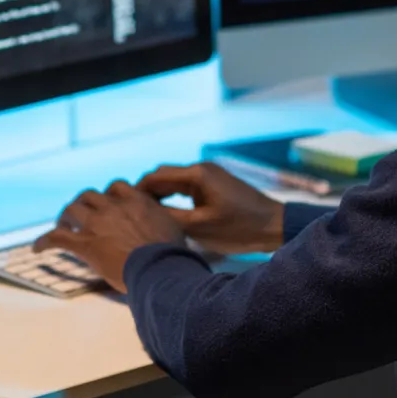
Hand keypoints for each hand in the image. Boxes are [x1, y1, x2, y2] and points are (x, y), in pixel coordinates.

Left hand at [33, 181, 185, 293]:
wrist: (161, 269)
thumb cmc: (172, 255)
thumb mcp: (174, 230)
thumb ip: (164, 223)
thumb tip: (169, 231)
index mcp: (137, 201)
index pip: (117, 187)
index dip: (108, 195)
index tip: (106, 204)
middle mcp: (115, 207)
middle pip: (90, 195)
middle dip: (82, 204)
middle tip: (79, 216)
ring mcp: (98, 223)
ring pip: (72, 209)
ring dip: (65, 217)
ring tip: (62, 227)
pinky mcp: (85, 243)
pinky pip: (57, 237)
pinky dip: (44, 241)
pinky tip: (38, 248)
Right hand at [136, 162, 284, 255]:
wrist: (273, 225)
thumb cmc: (238, 228)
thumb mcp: (199, 227)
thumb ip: (169, 216)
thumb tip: (142, 212)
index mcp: (197, 174)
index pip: (155, 177)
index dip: (136, 192)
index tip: (122, 210)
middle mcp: (201, 168)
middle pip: (162, 176)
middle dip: (145, 193)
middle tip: (131, 215)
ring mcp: (209, 175)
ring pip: (174, 181)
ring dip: (159, 195)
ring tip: (144, 217)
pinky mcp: (214, 184)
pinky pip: (186, 186)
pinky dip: (173, 197)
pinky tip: (166, 215)